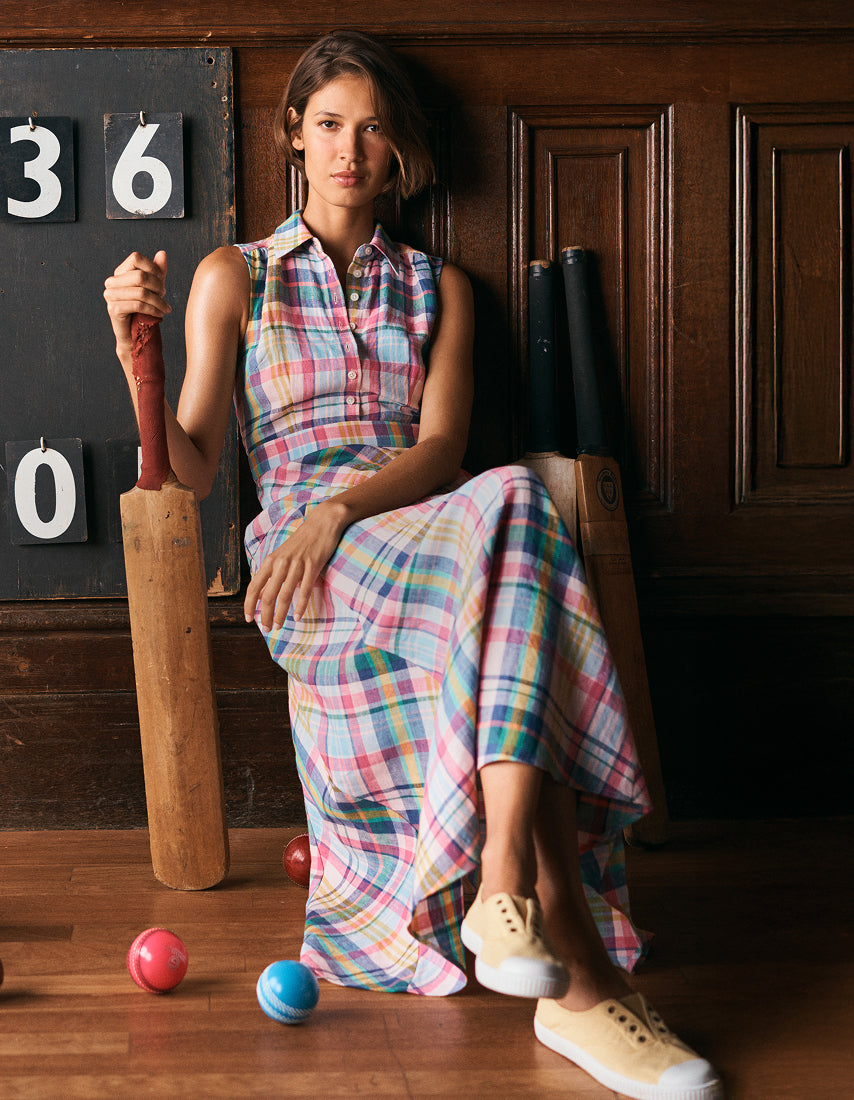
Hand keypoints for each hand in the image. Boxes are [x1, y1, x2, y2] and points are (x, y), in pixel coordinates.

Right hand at [103, 250, 170, 354]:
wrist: (136, 335)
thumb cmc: (145, 309)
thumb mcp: (154, 287)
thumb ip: (157, 271)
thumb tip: (162, 253)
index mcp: (120, 273)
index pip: (136, 257)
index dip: (153, 268)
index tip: (161, 281)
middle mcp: (112, 282)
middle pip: (140, 275)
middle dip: (158, 286)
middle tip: (164, 296)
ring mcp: (110, 295)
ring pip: (141, 292)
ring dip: (158, 301)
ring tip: (166, 308)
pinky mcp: (114, 309)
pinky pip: (138, 305)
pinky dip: (153, 309)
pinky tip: (160, 314)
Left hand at [244, 500, 349, 629]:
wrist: (322, 522)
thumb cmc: (302, 541)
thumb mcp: (282, 556)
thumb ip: (271, 575)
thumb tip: (259, 595)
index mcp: (271, 561)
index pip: (254, 587)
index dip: (249, 605)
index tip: (249, 619)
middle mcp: (281, 563)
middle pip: (268, 595)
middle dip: (265, 615)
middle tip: (267, 629)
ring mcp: (297, 564)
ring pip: (284, 595)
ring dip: (280, 614)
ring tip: (278, 626)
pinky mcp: (313, 565)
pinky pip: (305, 589)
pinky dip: (300, 605)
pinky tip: (298, 617)